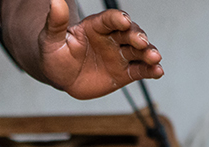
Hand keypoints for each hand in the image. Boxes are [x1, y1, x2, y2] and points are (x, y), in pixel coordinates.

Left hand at [37, 0, 162, 99]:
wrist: (61, 77)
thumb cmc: (54, 55)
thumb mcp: (50, 40)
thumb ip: (56, 23)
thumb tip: (54, 1)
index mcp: (95, 26)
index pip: (109, 19)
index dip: (117, 19)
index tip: (124, 20)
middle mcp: (111, 38)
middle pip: (128, 33)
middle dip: (137, 36)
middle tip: (141, 42)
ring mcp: (119, 55)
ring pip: (138, 51)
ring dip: (148, 53)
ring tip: (155, 58)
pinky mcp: (124, 73)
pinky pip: (140, 70)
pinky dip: (150, 71)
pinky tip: (158, 72)